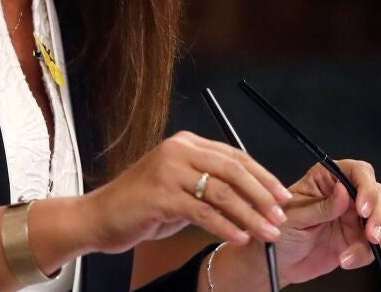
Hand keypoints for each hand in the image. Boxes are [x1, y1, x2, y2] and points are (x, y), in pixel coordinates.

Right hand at [79, 131, 293, 253]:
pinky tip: (239, 237)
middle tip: (280, 214)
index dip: (262, 176)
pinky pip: (202, 212)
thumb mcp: (178, 187)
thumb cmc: (140, 205)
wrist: (98, 217)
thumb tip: (252, 197)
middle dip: (262, 194)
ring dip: (250, 215)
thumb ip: (208, 185)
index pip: (234, 155)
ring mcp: (167, 171)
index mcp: (185, 143)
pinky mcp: (160, 195)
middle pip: (233, 169)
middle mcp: (178, 151)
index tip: (282, 195)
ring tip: (267, 231)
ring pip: (222, 192)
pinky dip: (225, 227)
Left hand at [269, 159, 380, 284]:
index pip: (356, 171)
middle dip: (378, 213)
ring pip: (379, 218)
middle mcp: (343, 195)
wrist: (276, 262)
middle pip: (376, 193)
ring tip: (351, 253)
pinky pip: (371, 245)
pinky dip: (363, 254)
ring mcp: (351, 217)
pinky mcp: (355, 240)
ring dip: (375, 235)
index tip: (363, 207)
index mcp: (325, 179)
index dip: (365, 186)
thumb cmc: (277, 230)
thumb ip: (321, 206)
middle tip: (371, 233)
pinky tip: (345, 260)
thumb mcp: (294, 217)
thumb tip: (344, 191)